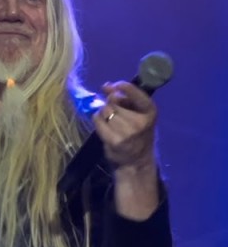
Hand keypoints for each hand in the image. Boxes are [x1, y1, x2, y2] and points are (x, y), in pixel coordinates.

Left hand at [95, 80, 160, 219]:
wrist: (136, 161)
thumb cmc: (136, 133)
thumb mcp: (138, 114)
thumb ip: (125, 99)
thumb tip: (106, 86)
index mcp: (150, 111)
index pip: (136, 93)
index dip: (123, 87)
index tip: (112, 85)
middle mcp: (141, 121)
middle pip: (114, 102)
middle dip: (109, 103)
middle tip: (113, 113)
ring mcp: (128, 132)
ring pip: (104, 111)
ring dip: (102, 113)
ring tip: (110, 122)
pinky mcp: (115, 141)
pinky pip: (98, 121)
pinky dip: (97, 121)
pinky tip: (103, 126)